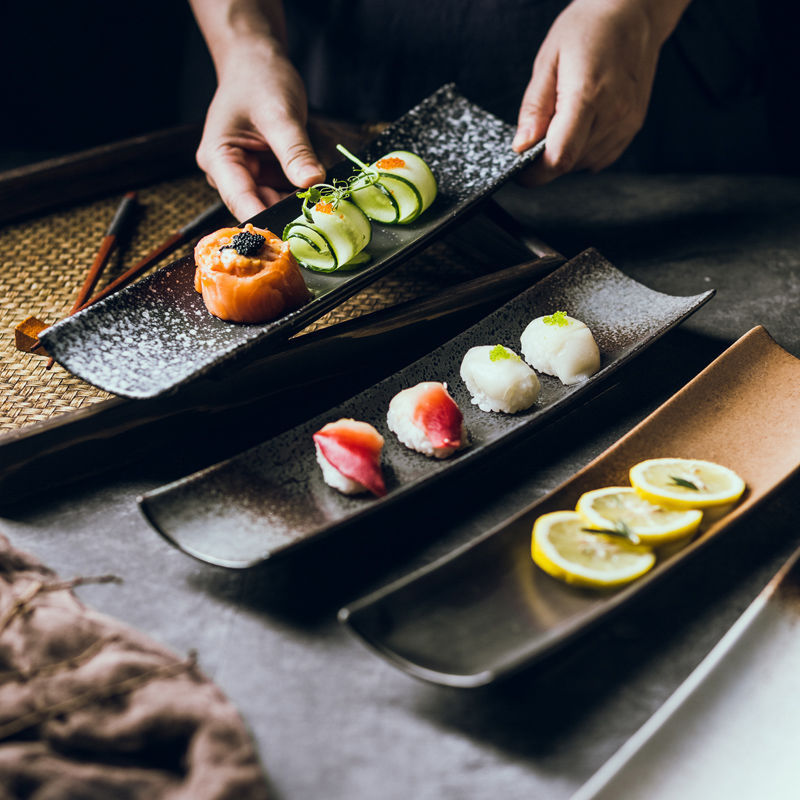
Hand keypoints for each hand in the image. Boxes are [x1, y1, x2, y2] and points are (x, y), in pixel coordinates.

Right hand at [196, 45, 325, 220]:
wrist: (256, 63)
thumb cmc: (259, 80)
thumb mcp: (280, 113)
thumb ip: (295, 150)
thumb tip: (312, 182)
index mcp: (218, 159)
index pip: (241, 201)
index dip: (266, 221)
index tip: (293, 234)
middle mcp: (228, 174)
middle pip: (257, 207)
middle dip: (286, 214)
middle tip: (320, 220)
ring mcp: (246, 177)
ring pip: (273, 205)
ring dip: (296, 207)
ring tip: (323, 207)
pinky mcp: (264, 176)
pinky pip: (283, 194)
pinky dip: (300, 196)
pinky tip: (319, 196)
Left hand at [513, 0, 688, 182]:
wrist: (633, 13)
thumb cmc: (588, 28)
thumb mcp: (548, 60)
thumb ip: (534, 107)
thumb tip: (522, 146)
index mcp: (587, 95)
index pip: (559, 156)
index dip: (535, 174)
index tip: (520, 172)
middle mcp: (613, 113)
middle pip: (569, 163)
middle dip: (546, 159)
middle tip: (538, 132)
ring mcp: (627, 122)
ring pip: (584, 163)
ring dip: (566, 153)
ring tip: (563, 117)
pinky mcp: (634, 125)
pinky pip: (601, 157)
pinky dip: (584, 151)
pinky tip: (580, 125)